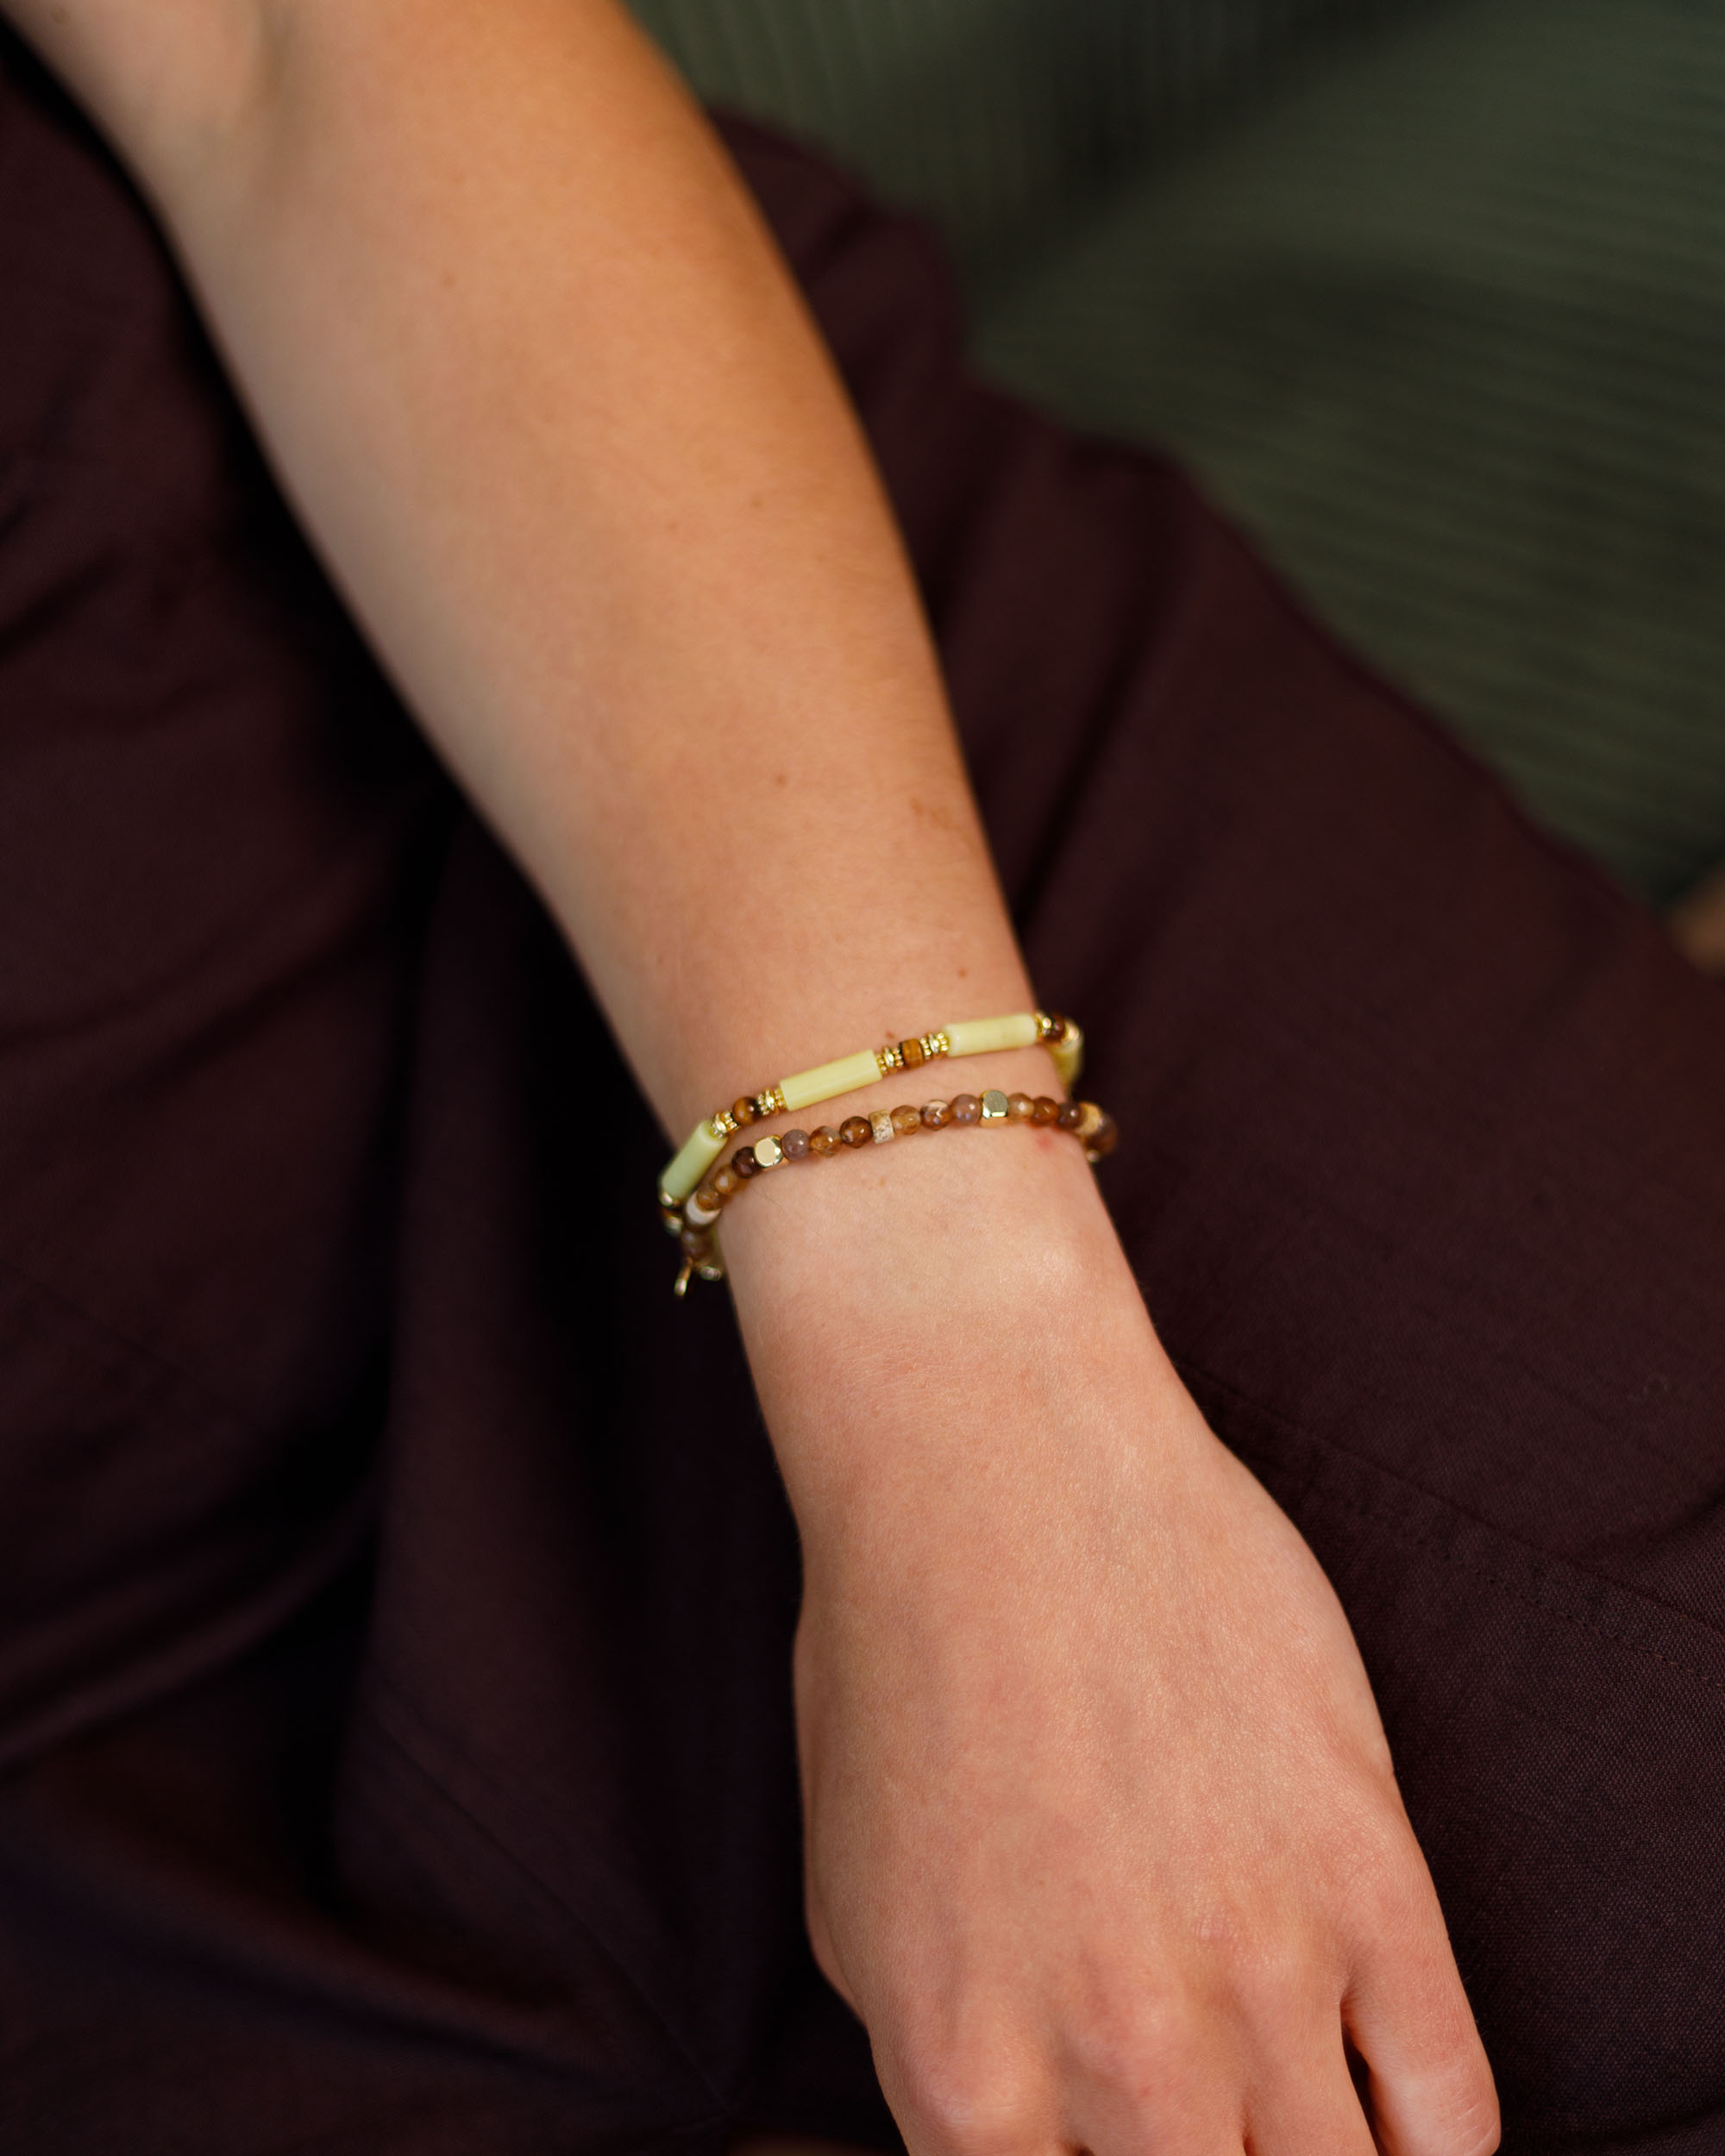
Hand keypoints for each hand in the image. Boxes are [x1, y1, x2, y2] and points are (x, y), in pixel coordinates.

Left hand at [730, 1134, 1498, 2155]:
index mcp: (967, 2086)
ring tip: (1285, 2122)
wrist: (997, 1467)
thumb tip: (1031, 2144)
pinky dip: (1432, 2146)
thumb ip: (951, 2075)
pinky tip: (1393, 2124)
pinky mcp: (1373, 1878)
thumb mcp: (853, 1910)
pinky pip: (1452, 2107)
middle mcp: (1123, 2064)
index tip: (1111, 2142)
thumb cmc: (900, 1661)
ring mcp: (1264, 1974)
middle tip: (1195, 2124)